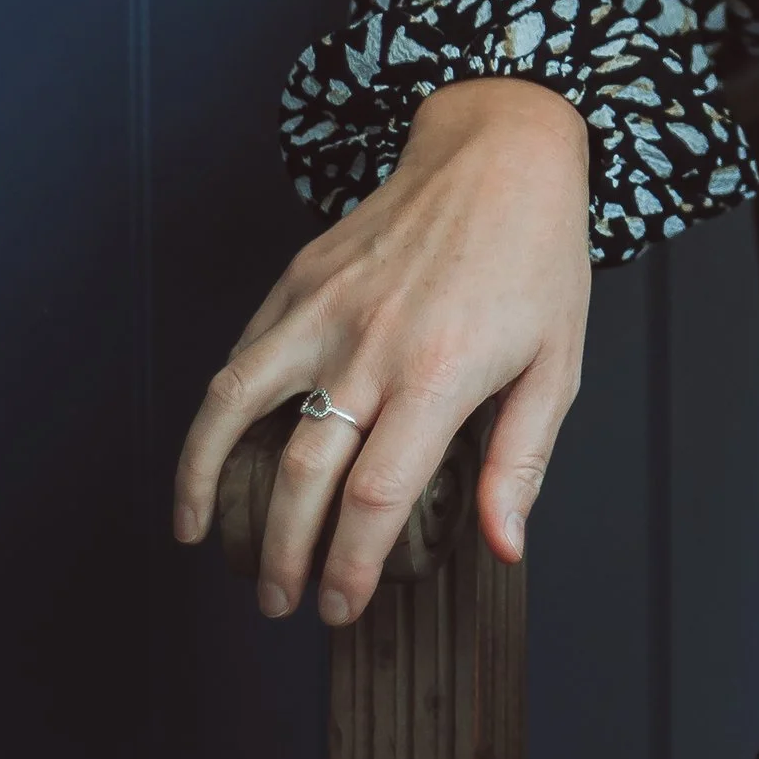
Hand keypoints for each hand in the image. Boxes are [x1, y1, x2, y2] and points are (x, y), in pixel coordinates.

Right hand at [170, 78, 592, 629]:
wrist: (498, 149)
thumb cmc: (536, 258)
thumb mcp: (556, 363)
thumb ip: (521, 461)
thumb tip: (502, 546)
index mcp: (439, 372)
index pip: (374, 498)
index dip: (348, 567)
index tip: (339, 609)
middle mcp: (371, 343)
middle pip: (303, 476)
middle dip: (284, 555)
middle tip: (281, 601)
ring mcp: (325, 307)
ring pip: (235, 407)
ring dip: (206, 482)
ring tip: (201, 536)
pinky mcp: (300, 278)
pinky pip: (243, 354)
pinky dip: (216, 410)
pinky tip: (217, 450)